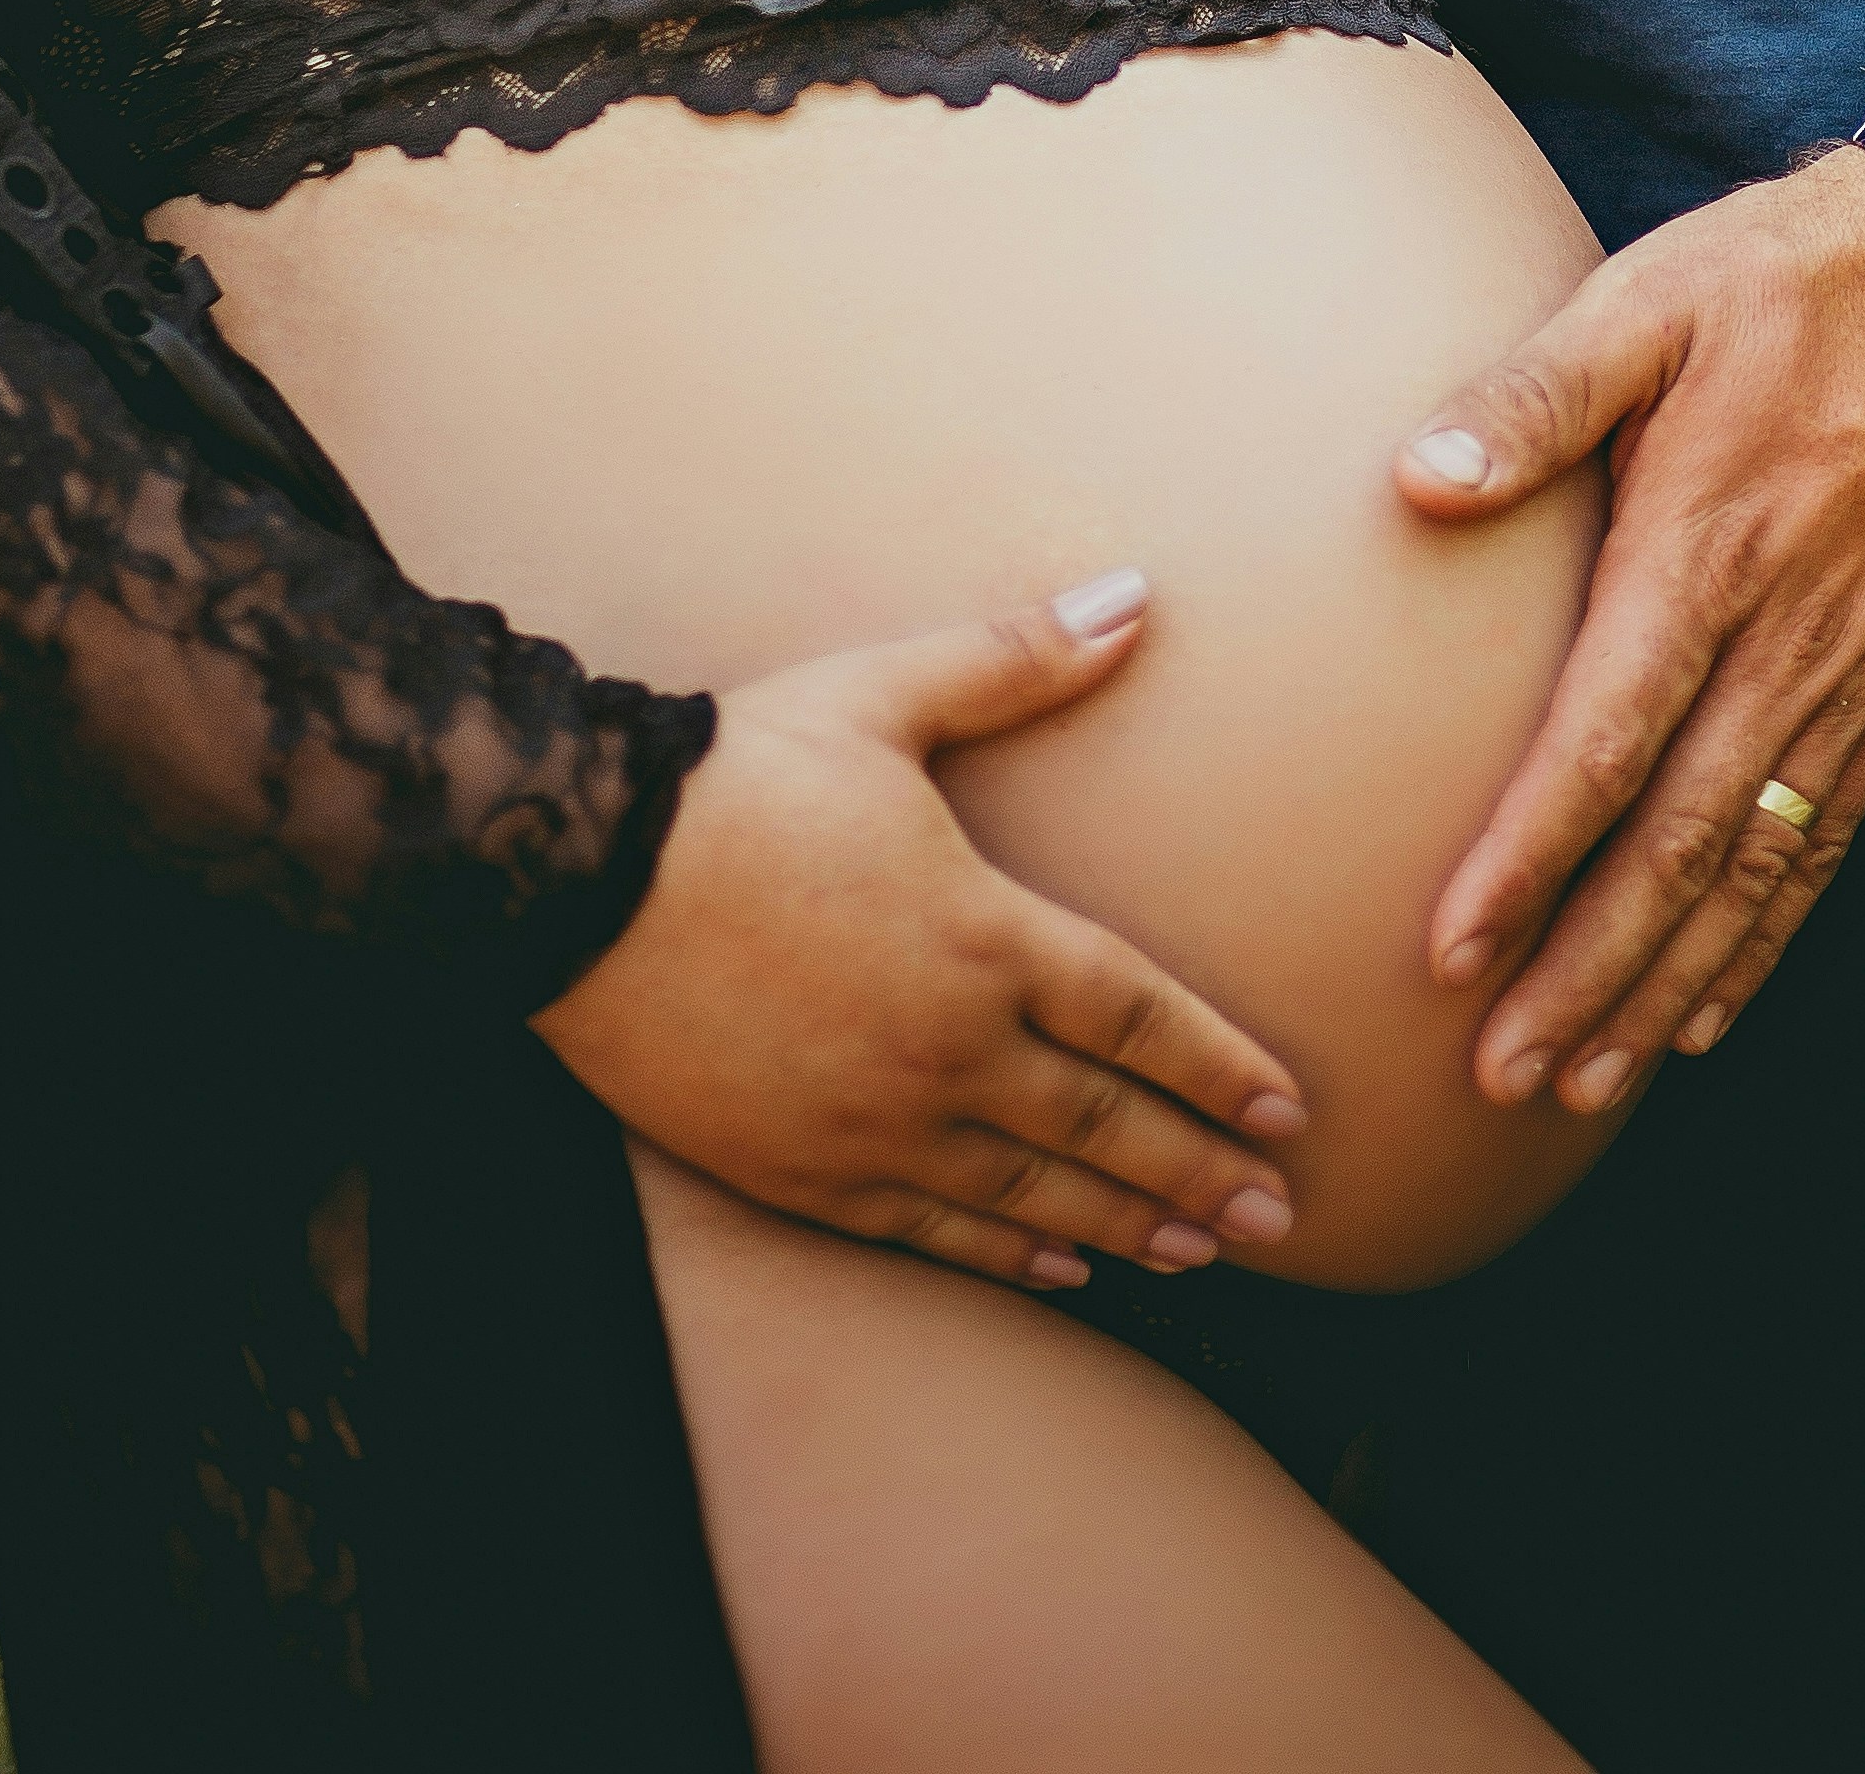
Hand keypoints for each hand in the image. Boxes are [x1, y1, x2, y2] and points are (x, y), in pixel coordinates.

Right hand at [531, 568, 1308, 1294]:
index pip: (1137, 1015)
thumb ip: (1017, 658)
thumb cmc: (739, 775)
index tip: (1290, 1108)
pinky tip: (1059, 1269)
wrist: (574, 875)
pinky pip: (930, 1229)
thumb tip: (1136, 595)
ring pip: (1030, 1195)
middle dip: (1202, 1170)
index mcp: (982, 934)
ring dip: (1126, 1225)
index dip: (1220, 1065)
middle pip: (1104, 1126)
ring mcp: (873, 1121)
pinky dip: (1007, 1255)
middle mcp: (945, 1046)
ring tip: (1199, 1250)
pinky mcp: (800, 1170)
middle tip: (1280, 1218)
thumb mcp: (882, 695)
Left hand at [1395, 150, 1864, 1113]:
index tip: (1452, 954)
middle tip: (1504, 1077)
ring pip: (1756, 868)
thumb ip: (1532, 394)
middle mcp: (1789, 637)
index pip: (1605, 742)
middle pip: (1679, 846)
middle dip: (1590, 974)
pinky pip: (1830, 836)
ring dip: (1673, 985)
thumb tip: (1414, 479)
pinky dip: (1771, 934)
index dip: (1529, 860)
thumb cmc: (1795, 274)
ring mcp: (1858, 669)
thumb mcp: (1651, 295)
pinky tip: (1718, 1002)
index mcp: (1708, 549)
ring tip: (1591, 1079)